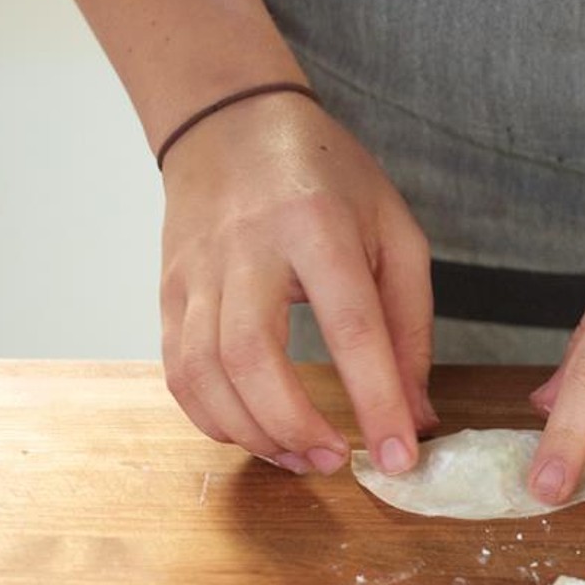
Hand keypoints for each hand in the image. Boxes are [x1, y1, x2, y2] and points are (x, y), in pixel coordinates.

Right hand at [159, 91, 436, 474]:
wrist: (230, 122)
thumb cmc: (329, 179)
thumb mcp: (395, 233)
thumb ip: (410, 326)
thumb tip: (417, 415)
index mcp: (317, 225)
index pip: (350, 325)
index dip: (376, 398)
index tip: (399, 456)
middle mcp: (247, 249)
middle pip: (252, 354)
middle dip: (295, 424)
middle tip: (336, 462)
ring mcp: (196, 271)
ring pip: (204, 371)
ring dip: (252, 432)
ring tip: (301, 458)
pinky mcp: (167, 291)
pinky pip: (177, 371)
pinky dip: (213, 418)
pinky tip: (257, 434)